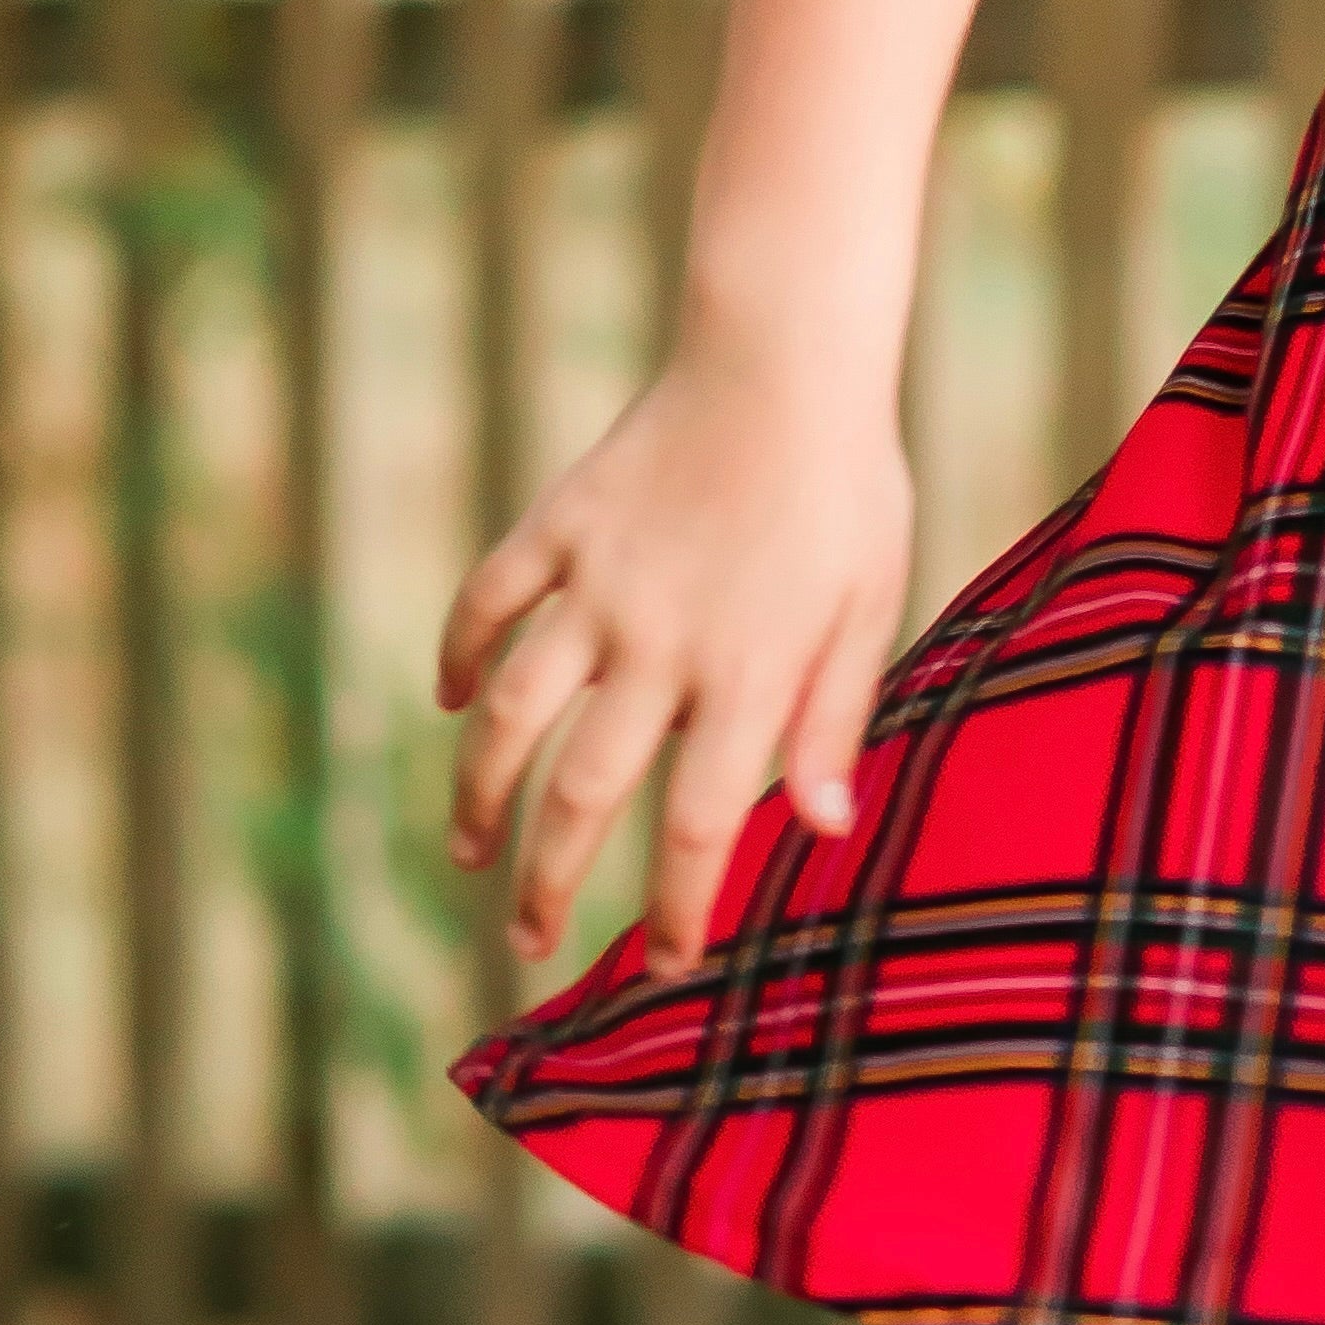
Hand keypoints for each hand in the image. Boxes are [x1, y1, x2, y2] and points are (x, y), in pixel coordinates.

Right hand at [437, 346, 916, 977]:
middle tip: (530, 945)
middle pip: (583, 795)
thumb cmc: (849, 485)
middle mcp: (660, 644)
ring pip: (511, 717)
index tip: (664, 969)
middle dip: (550, 886)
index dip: (677, 910)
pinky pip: (485, 604)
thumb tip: (818, 832)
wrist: (788, 356)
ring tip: (471, 851)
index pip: (697, 827)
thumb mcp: (870, 602)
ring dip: (480, 795)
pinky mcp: (557, 527)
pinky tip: (454, 704)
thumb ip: (835, 718)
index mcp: (747, 673)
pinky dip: (458, 657)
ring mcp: (598, 586)